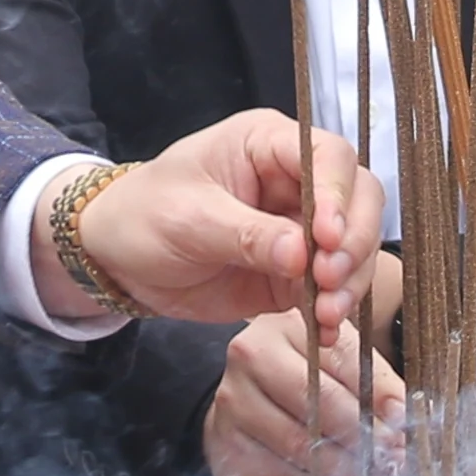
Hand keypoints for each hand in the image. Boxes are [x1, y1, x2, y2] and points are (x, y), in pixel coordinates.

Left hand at [68, 113, 382, 335]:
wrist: (118, 261)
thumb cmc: (143, 216)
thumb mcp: (188, 219)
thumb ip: (247, 234)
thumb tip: (302, 254)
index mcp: (268, 144)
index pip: (328, 156)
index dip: (338, 195)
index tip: (327, 238)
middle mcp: (296, 180)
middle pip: (357, 198)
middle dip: (353, 241)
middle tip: (331, 280)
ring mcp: (300, 227)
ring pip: (354, 245)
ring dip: (350, 280)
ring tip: (325, 314)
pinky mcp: (296, 271)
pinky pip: (331, 287)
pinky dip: (334, 309)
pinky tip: (324, 332)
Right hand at [204, 309, 408, 475]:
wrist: (248, 403)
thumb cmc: (303, 375)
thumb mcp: (338, 362)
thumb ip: (373, 381)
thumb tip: (402, 412)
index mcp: (278, 333)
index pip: (335, 369)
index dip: (374, 400)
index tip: (403, 428)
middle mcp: (246, 368)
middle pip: (315, 412)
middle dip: (364, 443)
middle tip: (398, 466)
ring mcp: (232, 412)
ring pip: (303, 452)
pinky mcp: (231, 453)